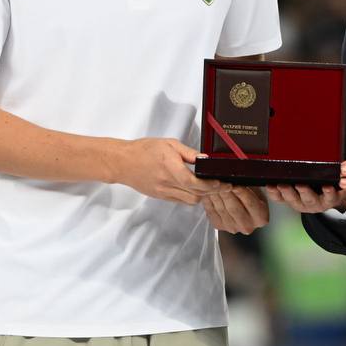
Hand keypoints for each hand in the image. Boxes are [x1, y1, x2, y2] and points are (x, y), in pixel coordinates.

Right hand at [111, 138, 229, 204]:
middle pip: (195, 195)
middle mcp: (167, 183)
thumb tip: (205, 159)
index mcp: (170, 167)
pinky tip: (195, 189)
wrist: (123, 163)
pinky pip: (181, 200)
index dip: (210, 185)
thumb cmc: (144, 150)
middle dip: (211, 192)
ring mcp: (163, 192)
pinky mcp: (161, 196)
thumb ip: (189, 153)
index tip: (221, 182)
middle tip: (222, 185)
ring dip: (202, 195)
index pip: (193, 182)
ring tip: (210, 187)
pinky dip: (191, 196)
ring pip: (189, 201)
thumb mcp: (169, 144)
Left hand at [203, 186, 269, 233]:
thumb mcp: (256, 189)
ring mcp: (232, 227)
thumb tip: (241, 177)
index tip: (234, 183)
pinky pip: (211, 211)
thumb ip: (251, 185)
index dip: (241, 192)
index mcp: (261, 218)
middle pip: (234, 207)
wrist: (242, 206)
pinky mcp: (219, 225)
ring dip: (215, 194)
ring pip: (221, 208)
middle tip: (221, 180)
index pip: (250, 203)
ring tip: (212, 182)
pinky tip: (208, 190)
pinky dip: (209, 199)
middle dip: (226, 192)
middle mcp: (247, 226)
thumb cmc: (250, 194)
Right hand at [266, 183, 345, 212]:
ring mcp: (317, 203)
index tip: (269, 185)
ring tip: (301, 186)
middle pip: (293, 199)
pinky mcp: (332, 199)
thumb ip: (288, 177)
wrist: (336, 197)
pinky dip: (329, 192)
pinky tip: (328, 186)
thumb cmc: (315, 189)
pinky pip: (331, 196)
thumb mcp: (299, 187)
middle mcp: (304, 203)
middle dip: (287, 193)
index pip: (279, 197)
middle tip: (282, 185)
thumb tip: (274, 163)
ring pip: (310, 199)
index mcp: (294, 199)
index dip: (273, 192)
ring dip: (305, 193)